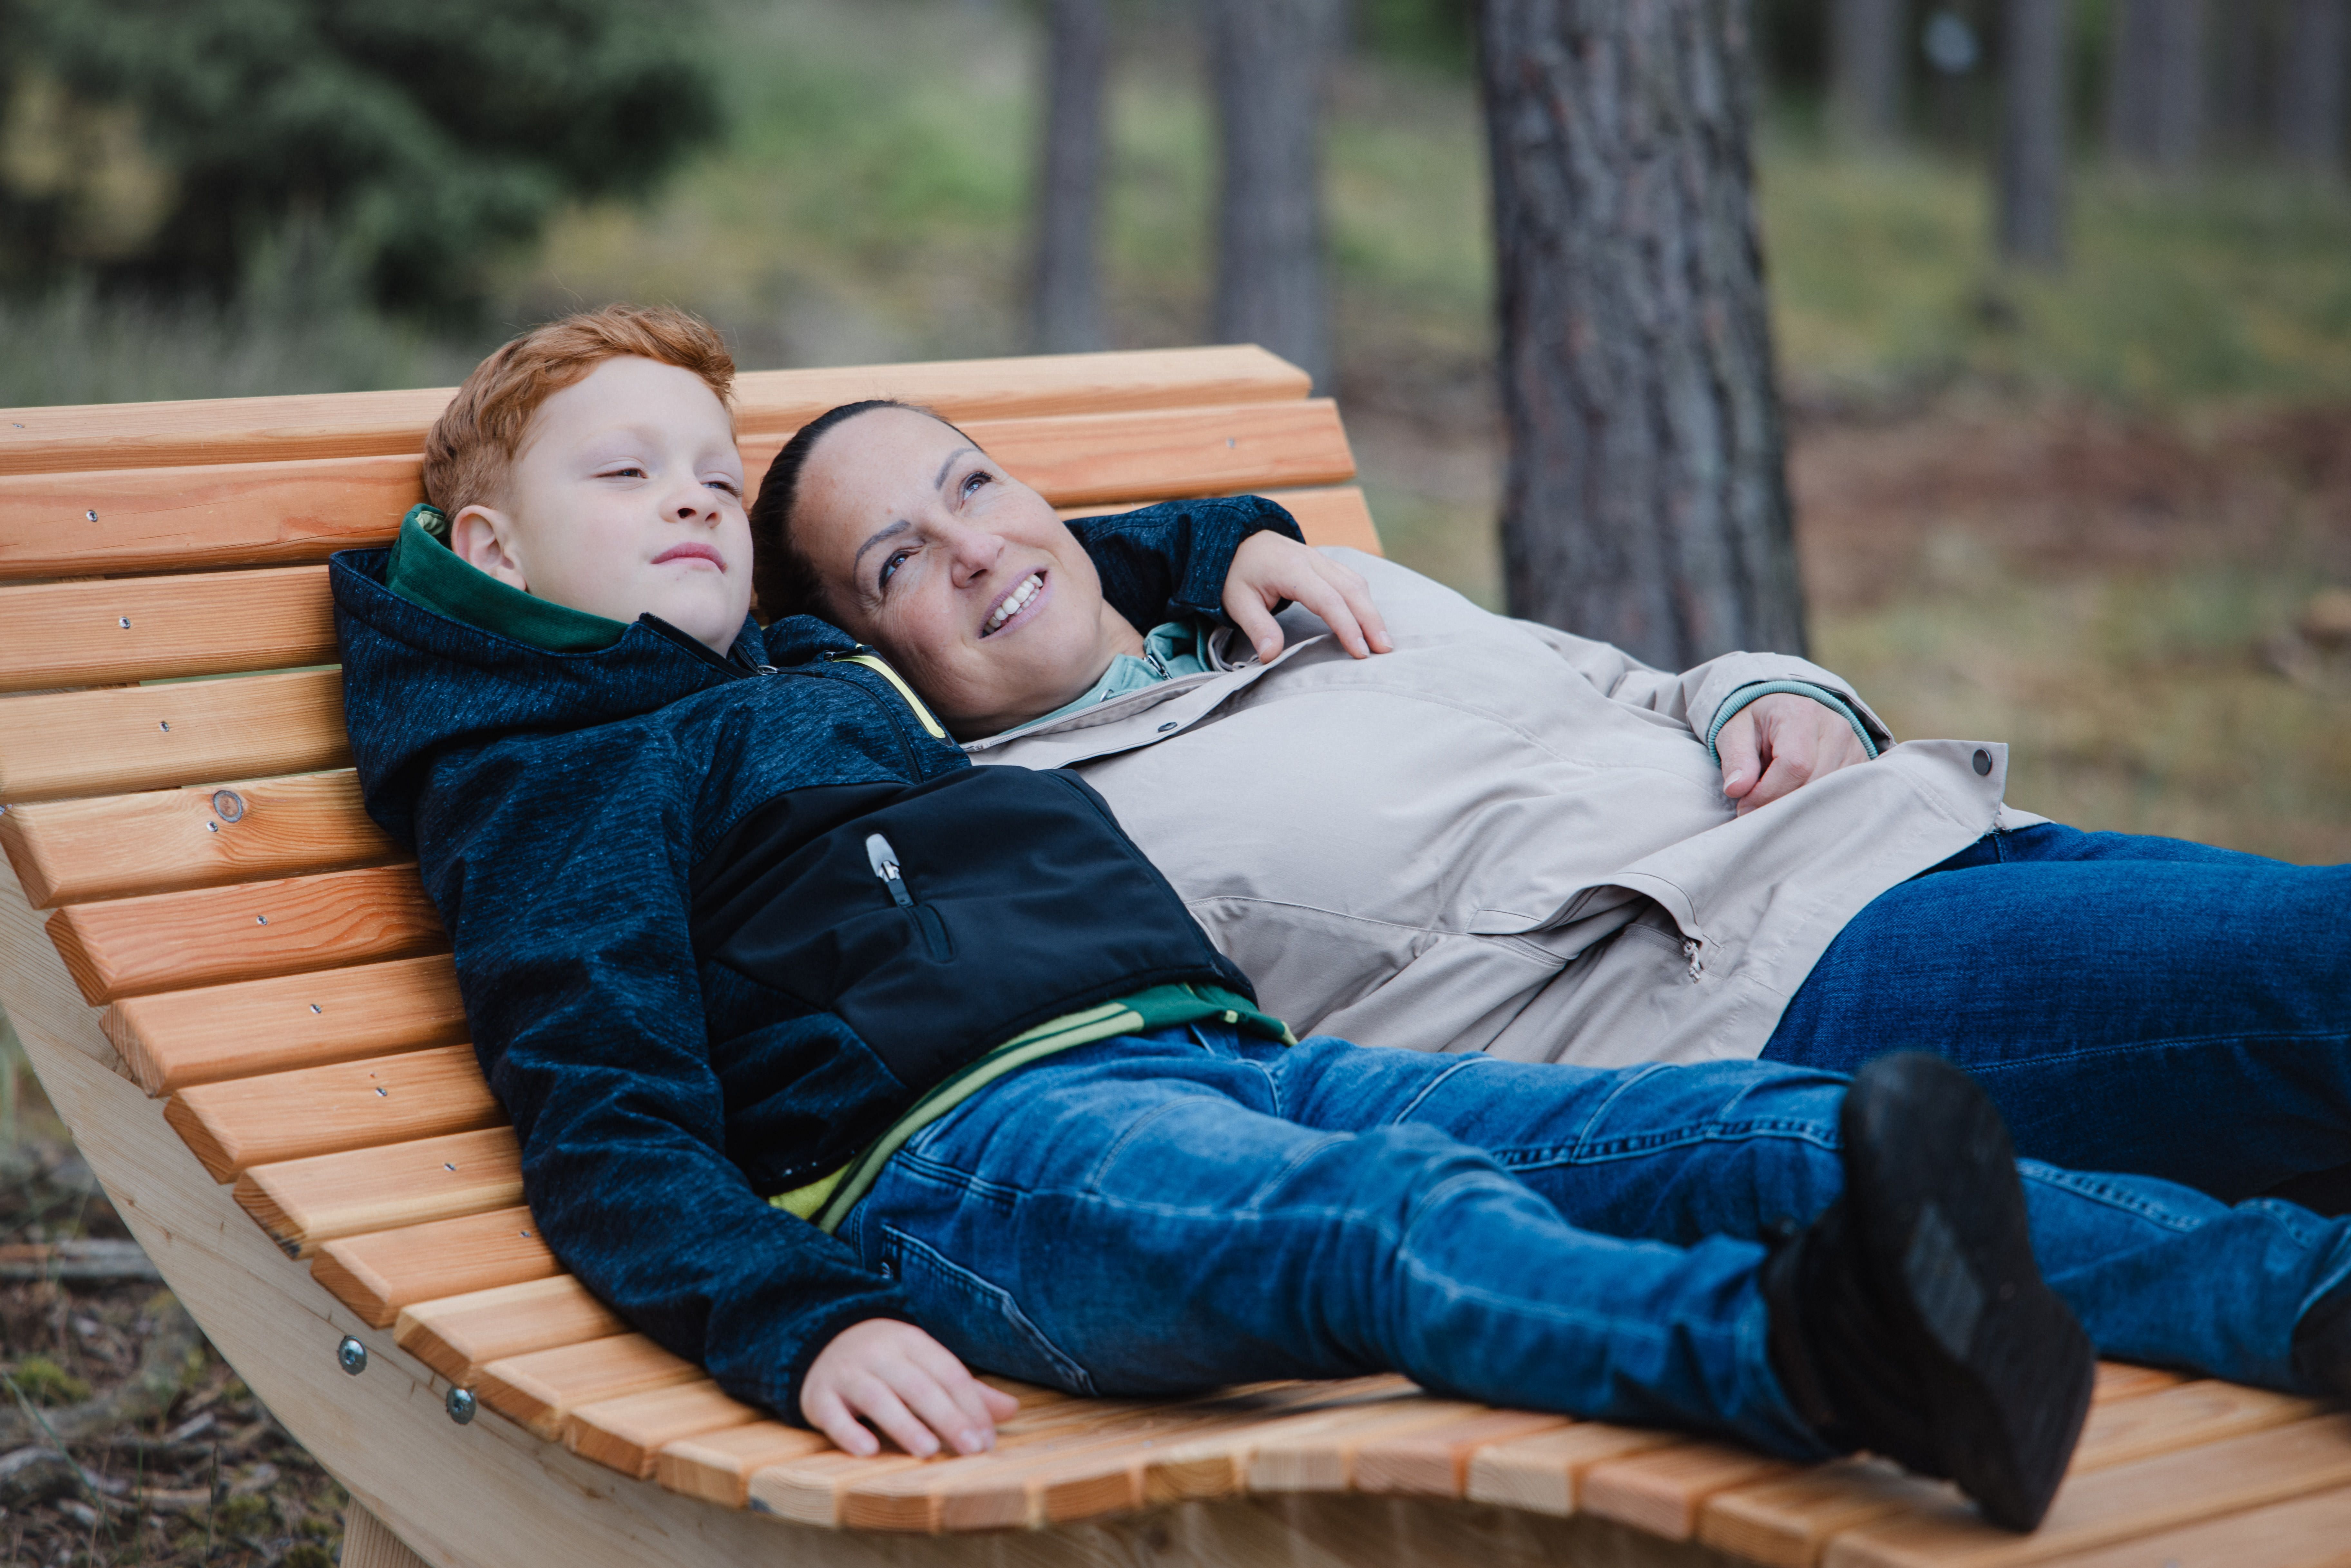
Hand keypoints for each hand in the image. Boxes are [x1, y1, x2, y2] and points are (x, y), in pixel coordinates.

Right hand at [800, 1319, 1019, 1457]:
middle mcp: (879, 1353)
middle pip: (917, 1385)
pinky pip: (833, 1414)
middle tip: (971, 1449)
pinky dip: (849, 1432)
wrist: (821, 1344)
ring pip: (877, 1397)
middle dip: (947, 1417)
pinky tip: (869, 1450)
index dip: (970, 1406)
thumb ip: (965, 1391)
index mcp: (911, 1342)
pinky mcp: (818, 1395)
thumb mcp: (924, 1366)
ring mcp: (846, 1373)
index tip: (988, 1440)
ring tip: (928, 1450)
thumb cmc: (887, 1364)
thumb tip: (1011, 1409)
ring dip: (904, 1424)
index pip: (947, 1372)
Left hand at [1223, 533, 1392, 663]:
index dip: (1346, 627)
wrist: (1236, 540)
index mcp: (1291, 570)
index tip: (1359, 652)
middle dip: (1371, 621)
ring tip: (1382, 640)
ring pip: (1356, 583)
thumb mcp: (1238, 601)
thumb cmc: (1237, 573)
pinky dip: (1364, 601)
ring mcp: (1321, 560)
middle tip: (1384, 649)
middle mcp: (1312, 561)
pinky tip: (1369, 620)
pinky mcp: (1326, 564)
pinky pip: (1352, 580)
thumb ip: (1257, 627)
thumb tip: (1270, 657)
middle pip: (1351, 590)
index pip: (1328, 600)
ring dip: (1372, 611)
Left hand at [1717, 694, 1870, 815]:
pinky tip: (1796, 806)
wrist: (1785, 709)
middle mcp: (1836, 729)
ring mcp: (1854, 747)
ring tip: (1774, 804)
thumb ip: (1736, 759)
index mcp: (1802, 714)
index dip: (1767, 794)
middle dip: (1781, 806)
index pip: (1794, 765)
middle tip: (1755, 812)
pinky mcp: (1861, 765)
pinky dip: (1817, 808)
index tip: (1744, 806)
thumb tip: (1736, 789)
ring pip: (1830, 796)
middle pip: (1814, 784)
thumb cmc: (1757, 723)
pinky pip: (1842, 797)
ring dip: (1798, 810)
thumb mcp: (1735, 732)